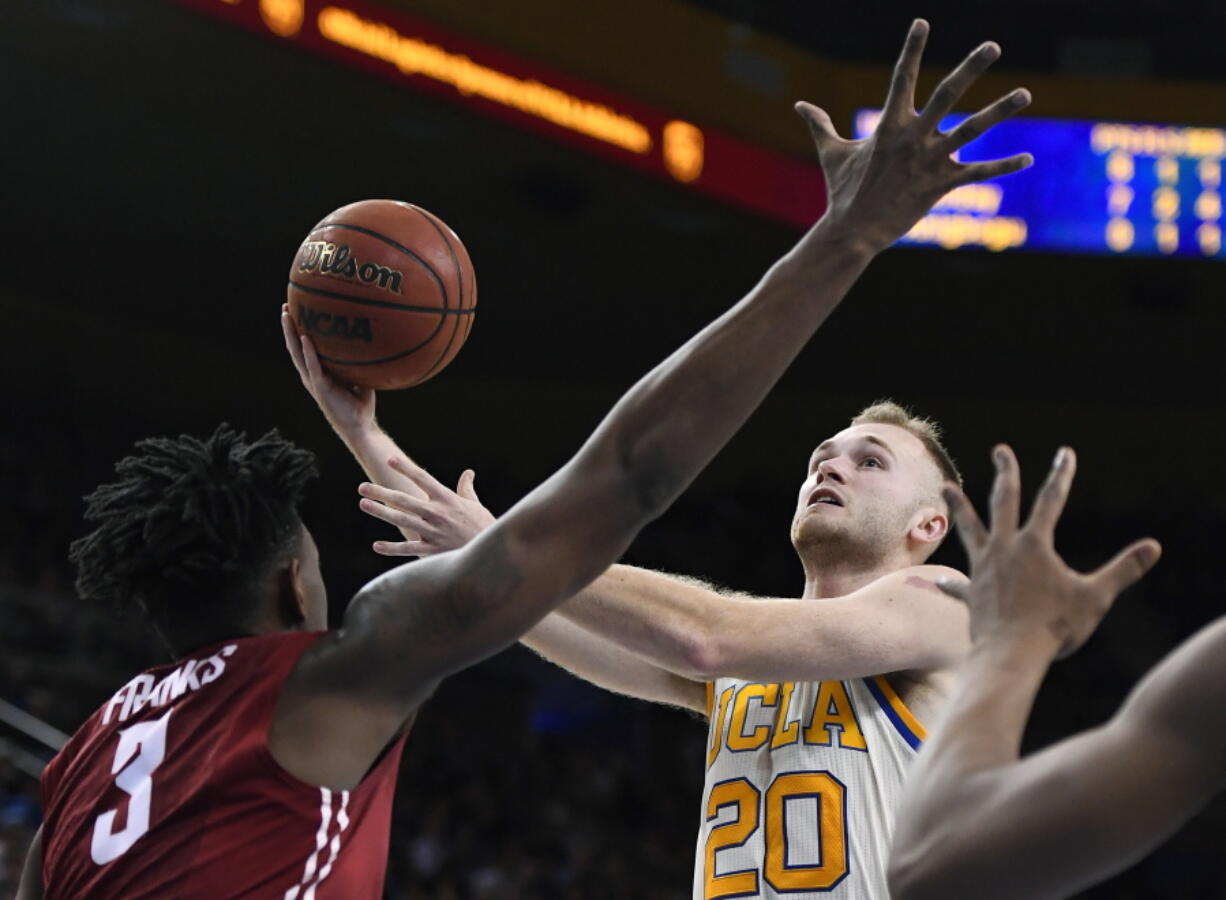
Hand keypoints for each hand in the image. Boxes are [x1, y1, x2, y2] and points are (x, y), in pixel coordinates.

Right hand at [282, 304, 375, 437]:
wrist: (360, 427)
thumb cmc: (360, 405)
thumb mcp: (360, 378)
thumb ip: (358, 362)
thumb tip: (370, 342)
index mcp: (318, 373)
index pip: (304, 348)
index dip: (298, 331)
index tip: (297, 311)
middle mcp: (311, 376)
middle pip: (295, 347)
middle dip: (289, 327)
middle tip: (286, 306)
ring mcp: (314, 382)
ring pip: (297, 354)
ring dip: (291, 334)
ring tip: (287, 315)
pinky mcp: (321, 388)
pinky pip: (313, 367)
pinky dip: (309, 352)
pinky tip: (305, 337)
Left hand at [358, 455, 494, 556]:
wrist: (491, 551)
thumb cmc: (483, 526)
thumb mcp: (475, 504)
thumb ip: (466, 488)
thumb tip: (468, 472)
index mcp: (447, 499)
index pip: (423, 479)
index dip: (406, 468)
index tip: (390, 460)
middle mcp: (437, 513)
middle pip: (404, 499)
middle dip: (382, 492)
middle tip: (362, 487)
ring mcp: (433, 532)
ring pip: (402, 520)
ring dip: (381, 512)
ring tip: (364, 505)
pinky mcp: (432, 551)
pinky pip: (408, 549)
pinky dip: (392, 548)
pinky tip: (376, 545)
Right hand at [797, 19, 1032, 253]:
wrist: (852, 232)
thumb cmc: (842, 192)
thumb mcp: (831, 154)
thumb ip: (820, 125)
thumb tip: (798, 106)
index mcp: (888, 125)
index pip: (902, 77)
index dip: (913, 48)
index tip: (922, 22)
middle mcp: (913, 137)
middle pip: (948, 94)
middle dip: (971, 67)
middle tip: (992, 45)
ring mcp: (929, 161)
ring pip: (971, 130)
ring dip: (1000, 111)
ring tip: (1025, 94)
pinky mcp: (941, 186)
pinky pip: (978, 173)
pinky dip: (1004, 166)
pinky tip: (1029, 158)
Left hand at [939, 446, 1160, 659]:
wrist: (1012, 654)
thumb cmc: (1055, 626)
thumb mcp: (1096, 597)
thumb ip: (1123, 570)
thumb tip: (1154, 547)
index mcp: (1034, 545)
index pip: (1051, 501)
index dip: (1061, 475)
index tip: (1064, 453)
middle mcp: (1004, 549)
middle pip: (1003, 502)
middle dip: (1005, 473)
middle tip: (1000, 450)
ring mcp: (983, 569)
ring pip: (969, 529)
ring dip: (959, 506)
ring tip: (946, 487)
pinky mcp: (972, 593)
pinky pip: (958, 585)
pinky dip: (950, 583)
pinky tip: (939, 581)